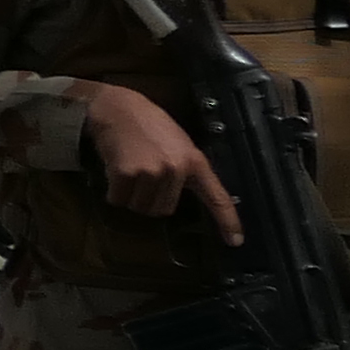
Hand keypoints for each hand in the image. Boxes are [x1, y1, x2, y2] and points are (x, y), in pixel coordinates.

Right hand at [77, 82, 239, 245]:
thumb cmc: (148, 125)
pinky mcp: (126, 174)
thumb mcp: (178, 145)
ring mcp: (152, 172)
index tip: (236, 241)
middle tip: (143, 176)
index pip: (217, 197)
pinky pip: (118, 199)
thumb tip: (177, 197)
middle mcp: (176, 170)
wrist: (117, 108)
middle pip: (162, 210)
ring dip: (130, 196)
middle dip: (149, 199)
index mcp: (195, 162)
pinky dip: (113, 191)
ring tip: (128, 170)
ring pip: (140, 207)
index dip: (227, 221)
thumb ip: (184, 169)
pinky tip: (115, 170)